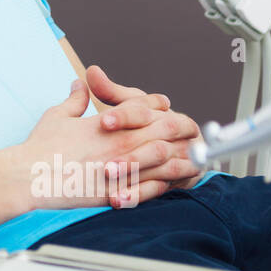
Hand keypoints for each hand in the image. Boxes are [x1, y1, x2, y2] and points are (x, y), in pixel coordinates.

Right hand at [15, 80, 199, 210]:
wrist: (31, 177)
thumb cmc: (40, 147)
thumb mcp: (58, 115)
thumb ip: (75, 99)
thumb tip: (79, 84)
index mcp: (109, 121)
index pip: (145, 105)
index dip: (158, 105)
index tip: (165, 107)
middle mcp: (121, 142)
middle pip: (165, 128)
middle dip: (181, 127)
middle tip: (191, 130)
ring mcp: (123, 168)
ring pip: (167, 159)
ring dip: (182, 157)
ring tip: (192, 159)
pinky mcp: (119, 192)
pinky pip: (154, 188)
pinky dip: (167, 183)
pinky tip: (170, 183)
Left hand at [85, 65, 204, 193]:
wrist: (164, 150)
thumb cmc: (137, 125)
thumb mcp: (124, 108)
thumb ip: (109, 92)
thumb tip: (90, 71)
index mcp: (160, 110)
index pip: (143, 109)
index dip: (123, 115)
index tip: (102, 121)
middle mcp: (174, 132)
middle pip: (157, 138)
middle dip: (131, 152)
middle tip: (104, 162)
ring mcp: (179, 156)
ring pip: (162, 165)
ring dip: (135, 173)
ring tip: (108, 178)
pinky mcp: (179, 180)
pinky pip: (161, 188)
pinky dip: (139, 194)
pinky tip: (117, 199)